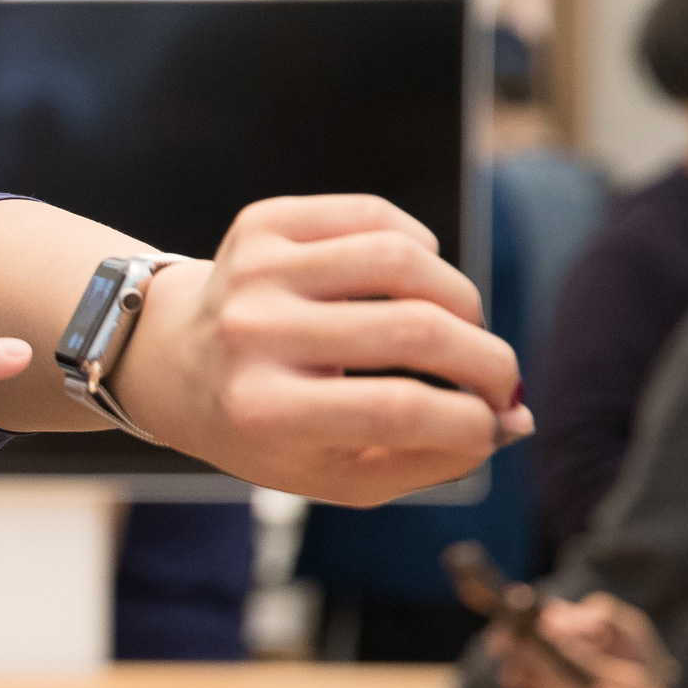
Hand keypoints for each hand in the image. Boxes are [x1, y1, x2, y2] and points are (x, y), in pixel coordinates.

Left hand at [118, 195, 533, 504]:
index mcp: (262, 409)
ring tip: (457, 327)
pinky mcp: (262, 222)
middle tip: (500, 377)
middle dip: (487, 358)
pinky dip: (419, 247)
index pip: (401, 410)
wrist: (172, 359)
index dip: (474, 419)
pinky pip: (377, 215)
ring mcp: (254, 270)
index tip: (496, 420)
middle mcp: (252, 333)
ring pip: (406, 259)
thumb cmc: (266, 425)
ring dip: (460, 297)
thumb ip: (429, 460)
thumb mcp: (333, 471)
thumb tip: (515, 419)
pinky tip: (409, 282)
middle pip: (414, 330)